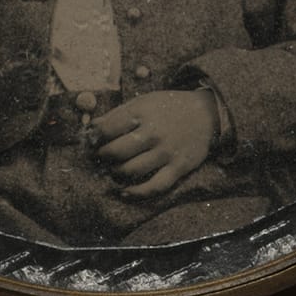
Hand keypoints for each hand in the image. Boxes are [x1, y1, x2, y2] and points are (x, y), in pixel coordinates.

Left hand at [90, 89, 216, 198]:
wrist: (204, 114)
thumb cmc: (167, 108)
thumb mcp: (141, 102)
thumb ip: (116, 115)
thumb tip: (91, 128)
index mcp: (141, 113)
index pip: (107, 129)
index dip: (93, 138)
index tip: (91, 142)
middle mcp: (153, 133)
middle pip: (117, 152)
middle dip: (102, 157)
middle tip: (100, 158)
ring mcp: (166, 152)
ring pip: (132, 170)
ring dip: (116, 173)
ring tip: (113, 170)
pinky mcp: (179, 167)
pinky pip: (155, 186)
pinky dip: (137, 192)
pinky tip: (125, 192)